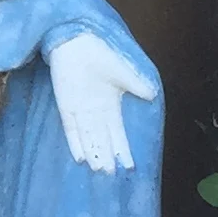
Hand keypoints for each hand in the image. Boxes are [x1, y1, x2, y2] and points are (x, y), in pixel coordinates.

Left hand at [48, 34, 155, 173]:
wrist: (77, 40)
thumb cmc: (101, 52)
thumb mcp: (123, 70)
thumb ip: (137, 83)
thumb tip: (152, 94)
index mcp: (111, 104)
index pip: (118, 132)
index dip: (123, 149)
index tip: (129, 166)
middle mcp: (96, 111)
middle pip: (102, 139)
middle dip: (108, 156)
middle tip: (113, 176)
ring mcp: (80, 109)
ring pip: (88, 137)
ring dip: (93, 153)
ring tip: (101, 171)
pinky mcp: (65, 104)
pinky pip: (70, 128)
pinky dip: (75, 142)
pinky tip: (79, 158)